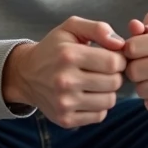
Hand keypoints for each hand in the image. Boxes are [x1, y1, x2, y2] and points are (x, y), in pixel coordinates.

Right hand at [2, 17, 125, 127]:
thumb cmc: (54, 49)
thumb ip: (98, 28)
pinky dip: (98, 106)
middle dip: (114, 75)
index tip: (111, 58)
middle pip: (114, 82)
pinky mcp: (65, 119)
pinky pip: (99, 116)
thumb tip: (120, 44)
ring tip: (95, 83)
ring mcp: (64, 103)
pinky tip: (87, 96)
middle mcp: (65, 81)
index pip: (113, 62)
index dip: (119, 59)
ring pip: (109, 101)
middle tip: (103, 71)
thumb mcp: (71, 28)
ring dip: (108, 91)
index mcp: (68, 55)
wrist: (26, 75)